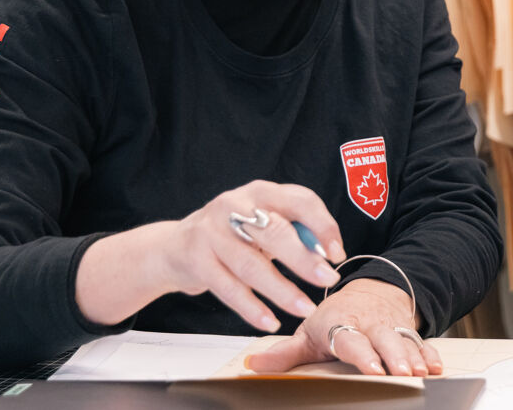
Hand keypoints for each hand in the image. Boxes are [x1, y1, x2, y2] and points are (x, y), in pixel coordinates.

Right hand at [159, 181, 346, 331]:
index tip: (338, 253)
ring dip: (282, 290)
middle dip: (305, 258)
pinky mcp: (197, 261)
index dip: (323, 226)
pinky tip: (271, 321)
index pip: (300, 201)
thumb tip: (326, 254)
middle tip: (329, 278)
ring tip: (305, 308)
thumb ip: (293, 230)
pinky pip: (229, 289)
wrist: (174, 246)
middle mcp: (234, 206)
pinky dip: (252, 308)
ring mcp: (212, 233)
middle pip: (276, 232)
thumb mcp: (262, 221)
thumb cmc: (233, 234)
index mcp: (261, 191)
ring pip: (252, 265)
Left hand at [246, 279, 442, 376]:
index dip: (362, 353)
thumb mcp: (308, 331)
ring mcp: (391, 327)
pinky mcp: (407, 331)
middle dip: (395, 357)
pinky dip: (430, 353)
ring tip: (422, 373)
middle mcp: (369, 324)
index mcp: (341, 323)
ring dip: (414, 357)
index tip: (370, 367)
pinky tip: (436, 367)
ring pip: (405, 342)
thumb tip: (252, 366)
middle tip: (403, 374)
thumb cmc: (335, 318)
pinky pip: (421, 341)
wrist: (369, 292)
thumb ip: (284, 353)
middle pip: (384, 341)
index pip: (351, 339)